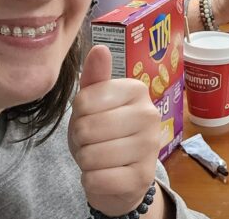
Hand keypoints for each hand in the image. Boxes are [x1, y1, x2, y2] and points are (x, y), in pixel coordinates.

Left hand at [70, 46, 159, 216]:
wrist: (120, 177)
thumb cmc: (103, 133)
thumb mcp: (93, 102)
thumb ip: (95, 76)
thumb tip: (100, 47)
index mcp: (137, 90)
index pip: (84, 100)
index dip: (77, 115)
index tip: (91, 119)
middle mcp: (150, 115)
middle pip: (87, 128)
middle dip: (80, 140)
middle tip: (94, 142)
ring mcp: (150, 147)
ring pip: (91, 155)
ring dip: (85, 161)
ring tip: (99, 158)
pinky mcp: (143, 178)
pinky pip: (97, 179)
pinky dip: (91, 181)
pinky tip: (104, 176)